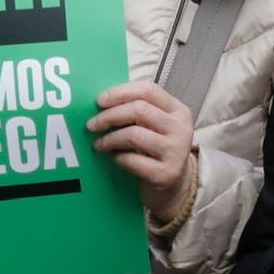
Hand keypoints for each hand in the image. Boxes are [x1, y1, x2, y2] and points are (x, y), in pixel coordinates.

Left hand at [87, 81, 194, 219]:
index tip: (99, 101)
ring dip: (110, 139)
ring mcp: (176, 151)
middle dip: (109, 116)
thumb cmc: (156, 148)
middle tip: (92, 125)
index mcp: (178, 110)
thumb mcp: (154, 124)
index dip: (121, 93)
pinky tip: (114, 158)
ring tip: (99, 144)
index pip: (149, 90)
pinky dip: (118, 158)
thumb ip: (136, 110)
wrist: (173, 183)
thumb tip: (102, 102)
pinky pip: (132, 160)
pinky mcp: (166, 173)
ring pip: (133, 135)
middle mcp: (181, 128)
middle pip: (139, 110)